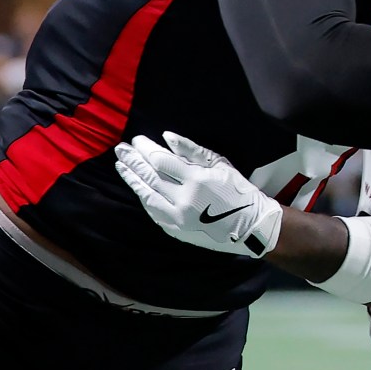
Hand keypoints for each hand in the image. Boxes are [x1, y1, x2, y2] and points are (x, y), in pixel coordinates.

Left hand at [114, 131, 284, 257]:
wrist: (251, 226)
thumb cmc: (238, 191)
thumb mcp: (219, 164)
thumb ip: (192, 150)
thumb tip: (167, 137)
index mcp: (196, 181)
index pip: (161, 162)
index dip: (145, 150)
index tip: (136, 140)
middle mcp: (184, 201)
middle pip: (150, 177)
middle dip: (133, 161)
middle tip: (120, 149)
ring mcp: (178, 219)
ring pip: (147, 196)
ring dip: (132, 180)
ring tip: (121, 166)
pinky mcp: (177, 232)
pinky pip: (154, 212)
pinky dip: (144, 198)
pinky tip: (137, 187)